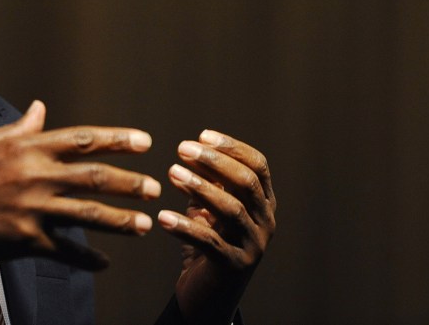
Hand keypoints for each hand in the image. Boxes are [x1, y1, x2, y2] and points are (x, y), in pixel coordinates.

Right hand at [0, 100, 160, 269]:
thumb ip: (19, 130)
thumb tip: (41, 108)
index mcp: (26, 148)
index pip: (82, 139)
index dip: (117, 140)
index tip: (144, 141)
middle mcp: (33, 175)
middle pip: (93, 176)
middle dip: (129, 182)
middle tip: (155, 187)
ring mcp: (30, 209)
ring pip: (87, 214)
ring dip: (120, 220)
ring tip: (145, 224)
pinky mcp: (24, 240)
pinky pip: (66, 250)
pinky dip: (88, 258)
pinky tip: (106, 263)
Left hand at [157, 130, 274, 324]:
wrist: (209, 294)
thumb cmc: (209, 241)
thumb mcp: (208, 207)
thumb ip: (206, 181)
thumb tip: (193, 149)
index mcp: (264, 201)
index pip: (258, 165)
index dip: (232, 147)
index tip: (202, 135)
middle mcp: (266, 221)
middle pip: (247, 183)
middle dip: (215, 162)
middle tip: (183, 148)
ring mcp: (254, 245)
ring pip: (231, 210)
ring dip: (200, 188)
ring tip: (171, 173)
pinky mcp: (235, 267)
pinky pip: (210, 243)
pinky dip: (185, 227)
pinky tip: (162, 217)